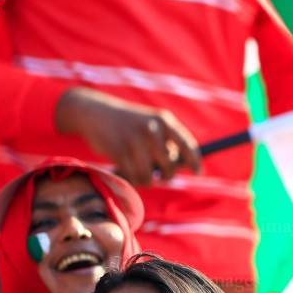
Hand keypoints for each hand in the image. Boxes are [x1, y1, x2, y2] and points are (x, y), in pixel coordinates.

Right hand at [54, 87, 201, 183]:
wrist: (95, 112)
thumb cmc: (127, 124)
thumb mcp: (150, 124)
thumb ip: (166, 141)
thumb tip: (182, 165)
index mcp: (164, 120)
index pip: (187, 145)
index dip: (194, 161)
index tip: (197, 173)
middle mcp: (152, 129)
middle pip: (169, 167)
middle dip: (165, 175)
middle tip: (159, 174)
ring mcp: (135, 140)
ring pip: (149, 177)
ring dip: (145, 180)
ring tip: (138, 172)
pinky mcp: (119, 150)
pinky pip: (133, 177)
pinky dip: (130, 179)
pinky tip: (125, 171)